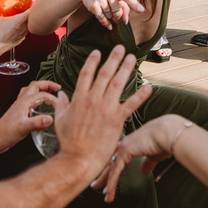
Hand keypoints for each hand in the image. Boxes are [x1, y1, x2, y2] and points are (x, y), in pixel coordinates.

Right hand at [0, 5, 29, 58]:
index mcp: (20, 21)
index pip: (31, 11)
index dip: (34, 4)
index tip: (34, 0)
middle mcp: (24, 28)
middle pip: (32, 18)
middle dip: (31, 12)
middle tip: (29, 7)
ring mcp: (23, 35)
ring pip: (29, 26)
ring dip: (28, 21)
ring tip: (24, 17)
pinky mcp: (20, 40)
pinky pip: (25, 32)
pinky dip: (23, 28)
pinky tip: (18, 27)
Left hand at [0, 80, 61, 152]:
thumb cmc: (4, 134)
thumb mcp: (23, 128)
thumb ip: (37, 123)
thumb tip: (50, 119)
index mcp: (24, 102)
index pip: (42, 94)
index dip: (53, 98)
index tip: (60, 105)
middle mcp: (21, 102)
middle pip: (35, 85)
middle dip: (47, 84)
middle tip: (57, 88)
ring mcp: (19, 106)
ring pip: (31, 91)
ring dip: (41, 89)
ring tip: (49, 93)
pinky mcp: (19, 113)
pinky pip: (28, 100)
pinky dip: (36, 99)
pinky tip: (39, 107)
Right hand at [52, 45, 151, 177]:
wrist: (78, 159)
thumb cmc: (68, 142)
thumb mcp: (59, 119)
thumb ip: (61, 104)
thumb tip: (61, 94)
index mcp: (79, 98)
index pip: (86, 73)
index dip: (93, 61)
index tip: (97, 52)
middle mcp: (93, 99)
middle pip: (105, 73)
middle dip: (113, 59)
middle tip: (120, 48)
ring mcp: (106, 108)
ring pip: (118, 83)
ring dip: (126, 69)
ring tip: (132, 58)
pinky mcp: (117, 119)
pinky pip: (131, 104)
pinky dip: (141, 95)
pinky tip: (148, 87)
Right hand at [72, 0, 144, 29]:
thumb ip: (125, 4)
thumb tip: (126, 21)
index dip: (134, 4)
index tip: (141, 10)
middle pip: (118, 11)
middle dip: (118, 17)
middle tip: (116, 17)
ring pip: (110, 16)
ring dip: (111, 18)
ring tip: (108, 14)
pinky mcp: (93, 5)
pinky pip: (102, 19)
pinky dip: (106, 23)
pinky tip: (107, 24)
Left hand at [92, 115, 181, 199]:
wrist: (169, 132)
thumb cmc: (165, 140)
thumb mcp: (155, 155)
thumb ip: (148, 163)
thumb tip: (144, 172)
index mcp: (132, 142)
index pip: (117, 155)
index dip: (111, 165)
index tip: (107, 174)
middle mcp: (125, 142)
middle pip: (109, 160)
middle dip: (102, 173)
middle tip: (95, 184)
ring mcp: (124, 146)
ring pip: (110, 166)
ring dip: (105, 181)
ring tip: (102, 193)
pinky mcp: (125, 152)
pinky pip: (115, 171)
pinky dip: (111, 183)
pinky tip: (108, 193)